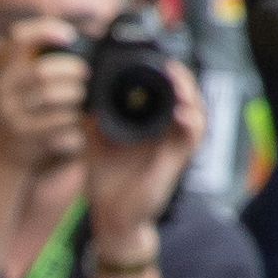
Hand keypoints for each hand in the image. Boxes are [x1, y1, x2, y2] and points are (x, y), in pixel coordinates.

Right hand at [0, 21, 88, 173]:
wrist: (6, 156)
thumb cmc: (28, 110)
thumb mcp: (24, 83)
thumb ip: (43, 60)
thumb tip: (84, 40)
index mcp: (3, 69)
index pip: (18, 41)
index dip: (44, 32)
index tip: (70, 37)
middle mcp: (2, 90)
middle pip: (41, 72)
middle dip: (71, 70)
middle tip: (84, 74)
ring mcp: (11, 114)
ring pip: (51, 96)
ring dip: (75, 95)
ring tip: (80, 98)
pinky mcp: (24, 135)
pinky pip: (59, 121)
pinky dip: (74, 120)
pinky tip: (76, 123)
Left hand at [85, 59, 203, 240]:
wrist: (111, 218)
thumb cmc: (107, 180)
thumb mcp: (95, 141)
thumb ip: (93, 118)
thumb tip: (81, 93)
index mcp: (151, 125)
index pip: (168, 92)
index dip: (168, 75)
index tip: (156, 59)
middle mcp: (167, 133)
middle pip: (187, 97)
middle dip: (182, 78)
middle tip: (169, 65)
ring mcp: (174, 147)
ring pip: (196, 113)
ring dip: (190, 95)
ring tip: (178, 81)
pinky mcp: (176, 163)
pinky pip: (192, 139)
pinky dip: (191, 123)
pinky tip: (181, 112)